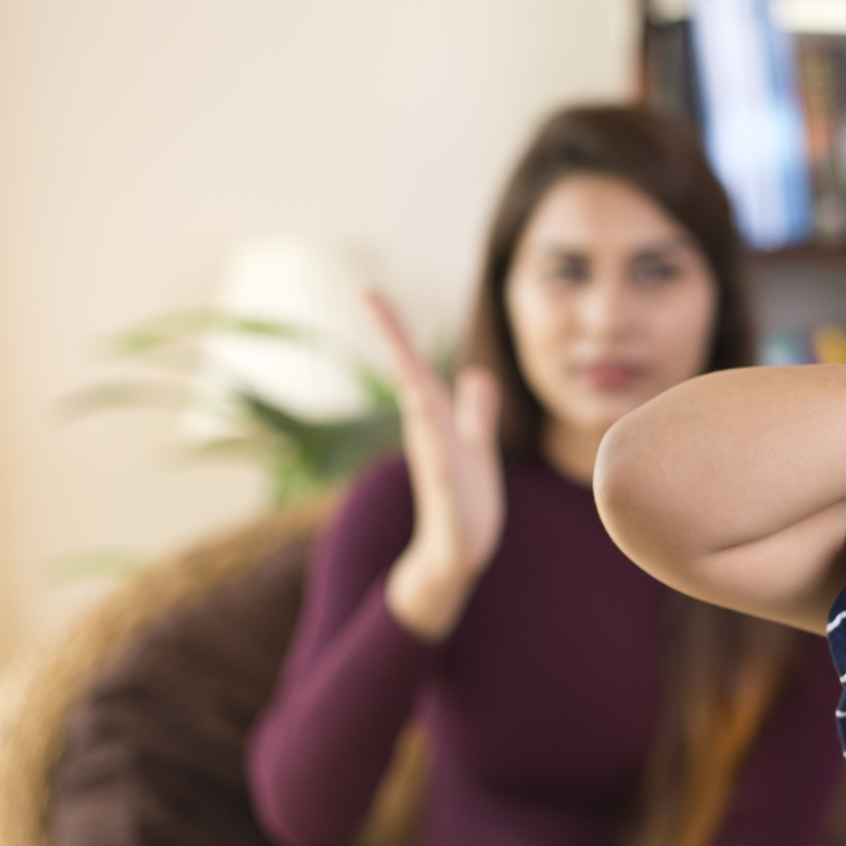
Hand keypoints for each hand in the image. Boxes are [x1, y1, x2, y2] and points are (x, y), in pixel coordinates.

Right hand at [368, 291, 503, 641]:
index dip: (396, 329)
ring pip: (420, 413)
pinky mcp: (445, 494)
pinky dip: (432, 437)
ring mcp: (435, 461)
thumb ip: (475, 410)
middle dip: (395, 337)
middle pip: (410, 376)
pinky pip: (437, 461)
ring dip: (411, 380)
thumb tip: (476, 375)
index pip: (415, 365)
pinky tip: (422, 411)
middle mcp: (429, 433)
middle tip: (368, 294)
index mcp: (436, 418)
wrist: (459, 553)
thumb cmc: (464, 501)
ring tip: (399, 346)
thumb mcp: (475, 445)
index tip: (370, 292)